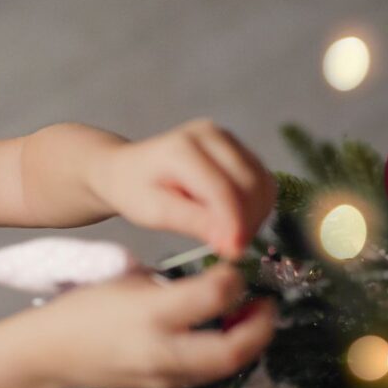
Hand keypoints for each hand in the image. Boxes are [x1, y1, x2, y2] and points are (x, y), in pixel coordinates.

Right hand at [33, 262, 276, 387]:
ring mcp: (163, 378)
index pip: (213, 296)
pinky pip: (206, 375)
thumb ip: (176, 285)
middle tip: (268, 305)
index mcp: (150, 314)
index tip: (237, 268)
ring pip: (224, 368)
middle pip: (232, 350)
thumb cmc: (87, 307)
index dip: (235, 279)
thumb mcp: (130, 280)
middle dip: (261, 327)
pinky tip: (224, 336)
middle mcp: (161, 351)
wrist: (52, 352)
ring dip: (249, 344)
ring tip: (252, 319)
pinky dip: (225, 356)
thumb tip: (218, 284)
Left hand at [89, 118, 277, 259]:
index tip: (235, 252)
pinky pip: (261, 179)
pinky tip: (235, 222)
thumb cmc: (134, 191)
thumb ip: (193, 223)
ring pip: (261, 181)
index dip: (234, 224)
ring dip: (255, 215)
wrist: (126, 169)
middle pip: (249, 184)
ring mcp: (225, 138)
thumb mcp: (154, 213)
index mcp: (182, 148)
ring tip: (232, 237)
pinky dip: (256, 205)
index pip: (222, 190)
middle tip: (233, 250)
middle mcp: (209, 135)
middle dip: (247, 222)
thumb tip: (231, 241)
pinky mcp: (235, 147)